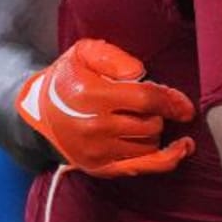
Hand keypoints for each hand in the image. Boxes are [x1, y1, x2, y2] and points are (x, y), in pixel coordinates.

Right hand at [16, 39, 196, 176]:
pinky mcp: (100, 168)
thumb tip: (139, 73)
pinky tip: (182, 148)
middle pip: (151, 124)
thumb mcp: (83, 54)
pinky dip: (168, 160)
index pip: (145, 99)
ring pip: (150, 144)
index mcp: (91, 97)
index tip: (183, 102)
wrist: (37, 115)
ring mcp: (97, 152)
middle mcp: (94, 128)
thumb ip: (113, 57)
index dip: (170, 99)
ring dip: (156, 131)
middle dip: (159, 113)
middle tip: (150, 105)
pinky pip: (143, 167)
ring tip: (146, 119)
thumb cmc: (67, 80)